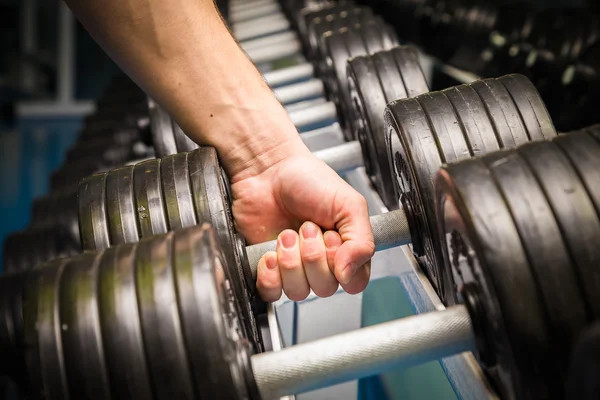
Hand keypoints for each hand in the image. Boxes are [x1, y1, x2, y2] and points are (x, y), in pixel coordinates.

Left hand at [230, 147, 374, 301]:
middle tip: (306, 228)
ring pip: (298, 291)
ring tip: (286, 233)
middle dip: (312, 256)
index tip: (332, 237)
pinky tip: (269, 253)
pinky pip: (271, 293)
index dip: (342, 265)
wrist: (268, 170)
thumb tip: (350, 275)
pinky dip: (269, 275)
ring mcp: (294, 268)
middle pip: (325, 288)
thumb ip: (361, 241)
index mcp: (346, 249)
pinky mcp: (269, 270)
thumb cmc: (308, 180)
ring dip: (290, 261)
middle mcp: (322, 263)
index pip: (354, 282)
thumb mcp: (349, 204)